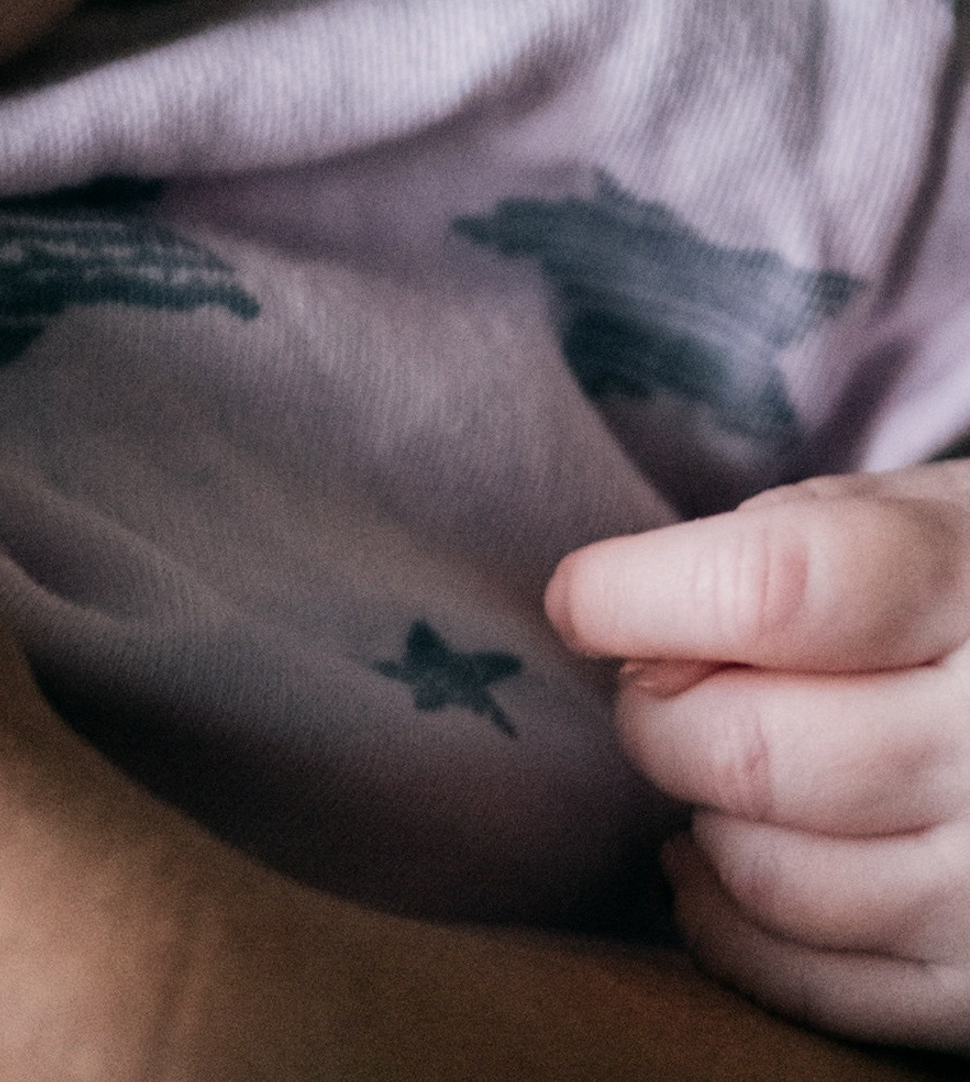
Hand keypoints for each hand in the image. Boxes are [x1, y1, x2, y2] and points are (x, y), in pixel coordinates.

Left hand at [550, 466, 969, 1049]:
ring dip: (701, 820)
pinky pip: (823, 988)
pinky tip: (714, 862)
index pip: (767, 592)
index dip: (635, 597)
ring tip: (708, 765)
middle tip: (656, 689)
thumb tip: (639, 630)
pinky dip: (732, 929)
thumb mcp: (922, 515)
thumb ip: (785, 546)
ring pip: (774, 878)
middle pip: (752, 749)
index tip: (582, 602)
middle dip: (657, 717)